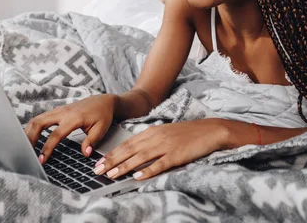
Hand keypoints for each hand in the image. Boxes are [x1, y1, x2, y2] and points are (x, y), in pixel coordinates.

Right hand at [24, 93, 117, 162]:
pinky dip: (34, 127)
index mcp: (74, 117)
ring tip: (25, 147)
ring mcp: (59, 110)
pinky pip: (41, 118)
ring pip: (37, 118)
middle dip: (29, 137)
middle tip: (25, 153)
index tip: (41, 159)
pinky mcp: (58, 111)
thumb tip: (85, 154)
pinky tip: (31, 138)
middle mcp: (63, 112)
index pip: (56, 134)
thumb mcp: (101, 129)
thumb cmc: (103, 115)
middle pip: (39, 122)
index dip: (47, 148)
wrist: (104, 101)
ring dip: (29, 132)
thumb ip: (92, 141)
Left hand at [93, 119, 227, 180]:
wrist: (208, 130)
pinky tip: (137, 177)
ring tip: (111, 175)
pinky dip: (147, 171)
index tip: (98, 161)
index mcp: (151, 131)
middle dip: (111, 161)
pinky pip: (159, 164)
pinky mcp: (176, 155)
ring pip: (140, 157)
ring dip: (124, 167)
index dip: (112, 153)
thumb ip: (149, 139)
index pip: (126, 143)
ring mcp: (165, 146)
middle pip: (129, 150)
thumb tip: (133, 151)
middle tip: (97, 170)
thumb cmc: (186, 133)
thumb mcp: (164, 132)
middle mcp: (155, 137)